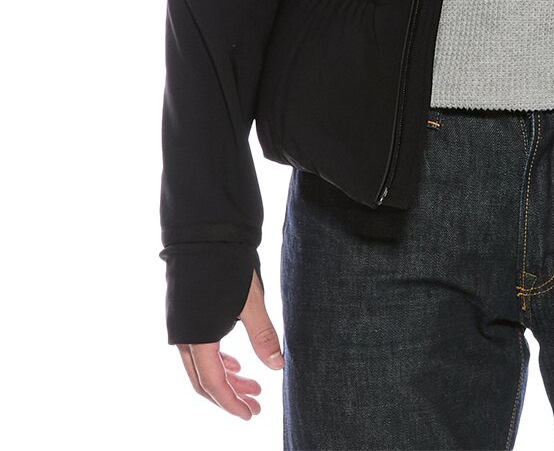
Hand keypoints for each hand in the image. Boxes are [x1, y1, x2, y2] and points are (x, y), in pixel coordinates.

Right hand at [175, 268, 283, 418]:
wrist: (205, 232)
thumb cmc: (229, 265)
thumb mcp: (252, 302)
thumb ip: (263, 336)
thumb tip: (278, 367)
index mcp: (198, 338)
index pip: (213, 384)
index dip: (232, 403)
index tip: (250, 413)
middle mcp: (184, 337)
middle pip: (204, 380)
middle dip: (230, 396)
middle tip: (256, 404)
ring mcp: (182, 326)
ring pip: (202, 365)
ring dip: (226, 378)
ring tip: (253, 384)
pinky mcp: (185, 315)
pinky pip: (199, 350)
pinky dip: (218, 361)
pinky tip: (236, 363)